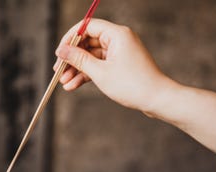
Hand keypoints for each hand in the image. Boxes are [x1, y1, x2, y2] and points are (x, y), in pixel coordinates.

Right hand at [54, 18, 174, 111]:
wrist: (156, 100)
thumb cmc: (133, 85)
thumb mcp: (101, 73)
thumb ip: (79, 59)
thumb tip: (62, 50)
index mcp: (117, 34)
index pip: (87, 26)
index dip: (70, 38)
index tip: (59, 52)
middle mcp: (118, 39)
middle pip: (88, 42)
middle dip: (72, 58)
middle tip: (58, 71)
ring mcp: (119, 52)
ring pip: (92, 56)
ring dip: (77, 69)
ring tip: (64, 83)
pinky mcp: (120, 64)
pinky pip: (99, 65)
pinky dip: (87, 74)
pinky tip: (74, 85)